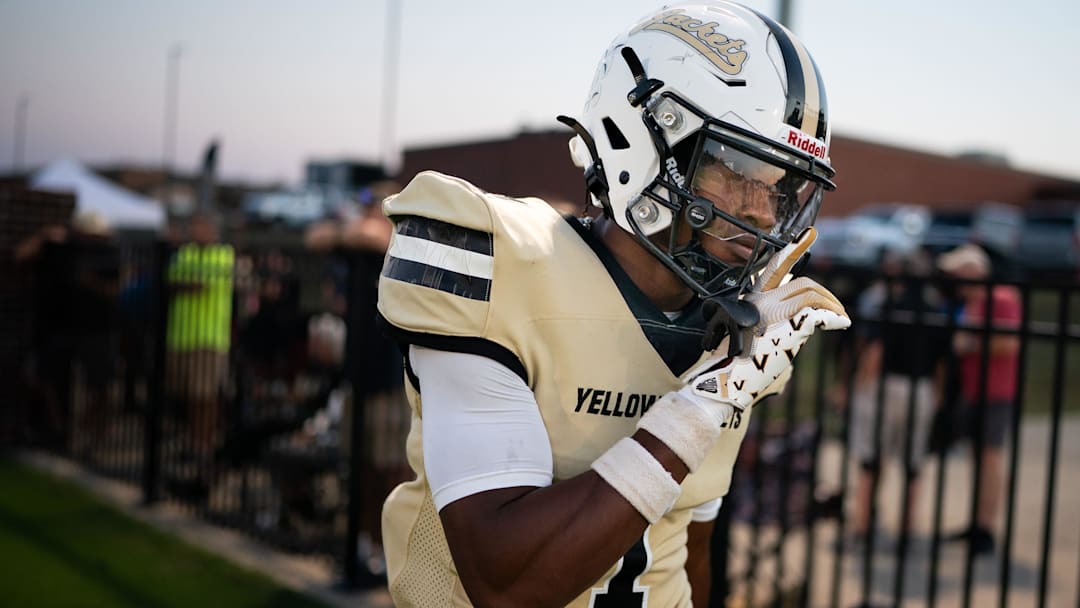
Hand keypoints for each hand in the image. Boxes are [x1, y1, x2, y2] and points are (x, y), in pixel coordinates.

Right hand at [682, 227, 849, 410]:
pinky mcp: (787, 327)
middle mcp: (759, 302)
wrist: (724, 385)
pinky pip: (818, 314)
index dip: (792, 249)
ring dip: (832, 305)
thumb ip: (775, 328)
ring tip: (840, 317)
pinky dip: (834, 318)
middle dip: (825, 293)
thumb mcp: (753, 342)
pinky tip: (842, 323)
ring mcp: (772, 312)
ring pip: (812, 294)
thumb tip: (800, 332)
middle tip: (837, 306)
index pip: (773, 268)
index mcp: (750, 302)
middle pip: (802, 283)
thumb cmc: (737, 370)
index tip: (810, 232)